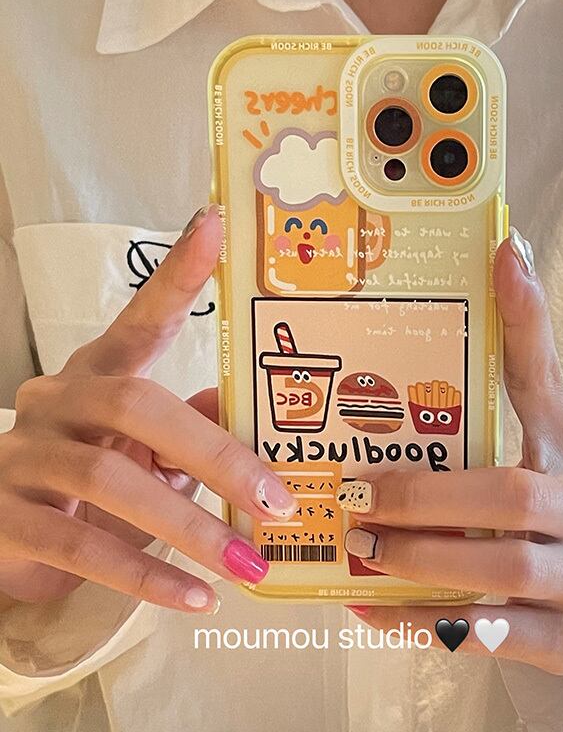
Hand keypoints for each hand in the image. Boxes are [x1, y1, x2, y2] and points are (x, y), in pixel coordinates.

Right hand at [0, 206, 295, 612]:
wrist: (7, 535)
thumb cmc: (90, 481)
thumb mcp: (140, 448)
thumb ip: (186, 424)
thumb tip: (238, 407)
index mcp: (100, 372)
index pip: (142, 315)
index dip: (176, 272)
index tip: (212, 225)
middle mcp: (58, 400)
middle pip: (138, 407)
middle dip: (216, 456)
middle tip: (276, 502)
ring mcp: (25, 455)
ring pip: (109, 479)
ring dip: (189, 527)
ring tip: (247, 563)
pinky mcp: (3, 516)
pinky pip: (79, 545)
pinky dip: (144, 574)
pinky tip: (194, 595)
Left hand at [340, 228, 562, 673]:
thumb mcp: (553, 435)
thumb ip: (522, 362)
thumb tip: (506, 257)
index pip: (545, 383)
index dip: (525, 326)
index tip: (502, 260)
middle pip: (507, 496)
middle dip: (424, 497)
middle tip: (355, 495)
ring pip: (499, 573)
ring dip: (418, 560)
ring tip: (356, 547)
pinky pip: (486, 636)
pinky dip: (423, 623)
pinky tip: (370, 607)